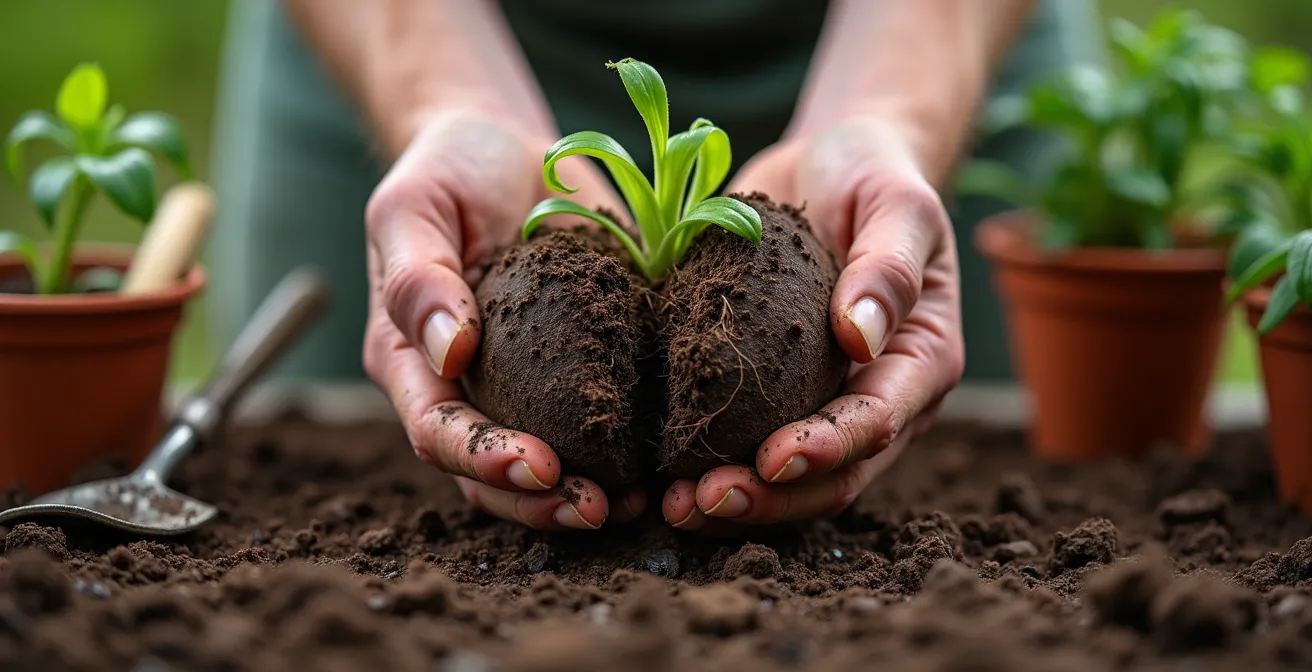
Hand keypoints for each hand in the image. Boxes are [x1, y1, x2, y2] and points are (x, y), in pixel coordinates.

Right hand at [363, 111, 646, 529]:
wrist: (506, 148)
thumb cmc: (448, 172)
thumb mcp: (413, 206)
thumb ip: (417, 275)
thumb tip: (449, 351)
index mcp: (411, 360)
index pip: (437, 431)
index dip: (483, 459)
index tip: (540, 468)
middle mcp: (465, 389)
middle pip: (488, 474)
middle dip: (539, 501)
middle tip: (597, 509)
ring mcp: (523, 387)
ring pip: (542, 468)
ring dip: (581, 495)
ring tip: (633, 507)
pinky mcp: (579, 370)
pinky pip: (596, 424)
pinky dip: (626, 453)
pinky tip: (664, 464)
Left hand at [661, 118, 964, 533]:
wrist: (830, 162)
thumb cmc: (873, 174)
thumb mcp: (896, 202)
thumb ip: (888, 265)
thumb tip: (860, 339)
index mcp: (921, 359)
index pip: (880, 420)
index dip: (828, 448)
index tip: (772, 459)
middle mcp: (878, 396)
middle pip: (836, 473)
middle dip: (773, 498)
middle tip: (704, 500)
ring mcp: (824, 402)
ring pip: (791, 479)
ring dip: (739, 501)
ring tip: (675, 507)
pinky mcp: (773, 394)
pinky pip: (746, 445)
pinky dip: (708, 467)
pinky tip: (660, 478)